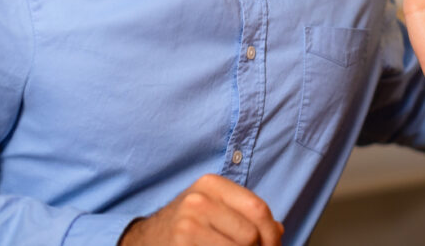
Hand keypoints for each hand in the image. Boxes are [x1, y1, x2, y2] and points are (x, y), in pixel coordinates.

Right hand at [119, 174, 282, 245]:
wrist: (145, 240)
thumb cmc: (187, 224)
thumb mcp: (214, 208)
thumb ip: (246, 214)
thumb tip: (279, 231)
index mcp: (212, 184)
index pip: (258, 209)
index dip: (272, 234)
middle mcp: (198, 201)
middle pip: (250, 235)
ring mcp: (186, 225)